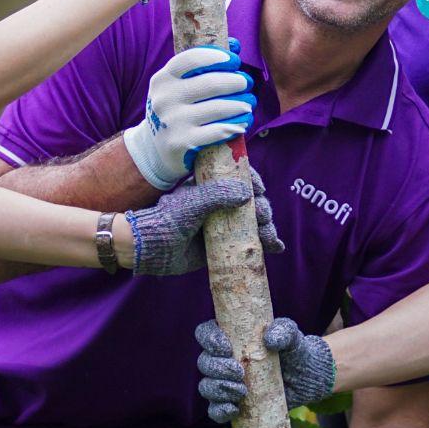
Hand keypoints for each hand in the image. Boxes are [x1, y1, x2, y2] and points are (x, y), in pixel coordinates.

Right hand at [122, 40, 255, 189]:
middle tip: (247, 83)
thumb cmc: (176, 109)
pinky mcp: (182, 143)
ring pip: (218, 108)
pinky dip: (237, 124)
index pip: (192, 59)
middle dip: (236, 81)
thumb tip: (235, 44)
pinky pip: (218, 131)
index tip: (235, 61)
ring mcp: (172, 122)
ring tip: (249, 103)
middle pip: (211, 83)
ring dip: (242, 104)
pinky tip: (244, 121)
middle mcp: (165, 98)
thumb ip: (203, 65)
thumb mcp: (179, 85)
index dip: (218, 57)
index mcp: (163, 79)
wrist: (155, 148)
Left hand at [126, 171, 282, 275]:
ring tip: (268, 236)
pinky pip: (250, 243)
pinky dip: (267, 244)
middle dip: (263, 208)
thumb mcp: (192, 203)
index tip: (259, 189)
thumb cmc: (168, 220)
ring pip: (255, 223)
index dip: (253, 182)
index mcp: (211, 187)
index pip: (239, 179)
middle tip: (261, 217)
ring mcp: (224, 226)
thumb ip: (218, 195)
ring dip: (267, 227)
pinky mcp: (225, 246)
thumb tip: (247, 193)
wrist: (152, 249)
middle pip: (252, 202)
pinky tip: (276, 247)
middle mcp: (220, 205)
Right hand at [195, 317, 334, 422]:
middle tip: (240, 373)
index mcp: (230, 337)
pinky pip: (214, 411)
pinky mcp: (232, 403)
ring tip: (243, 391)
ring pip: (206, 386)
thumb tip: (269, 340)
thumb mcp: (292, 336)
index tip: (226, 349)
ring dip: (218, 390)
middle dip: (218, 369)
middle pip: (204, 362)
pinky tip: (234, 409)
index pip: (205, 333)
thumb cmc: (294, 350)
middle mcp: (223, 360)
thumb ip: (284, 331)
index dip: (209, 340)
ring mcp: (226, 383)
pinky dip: (219, 411)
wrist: (306, 378)